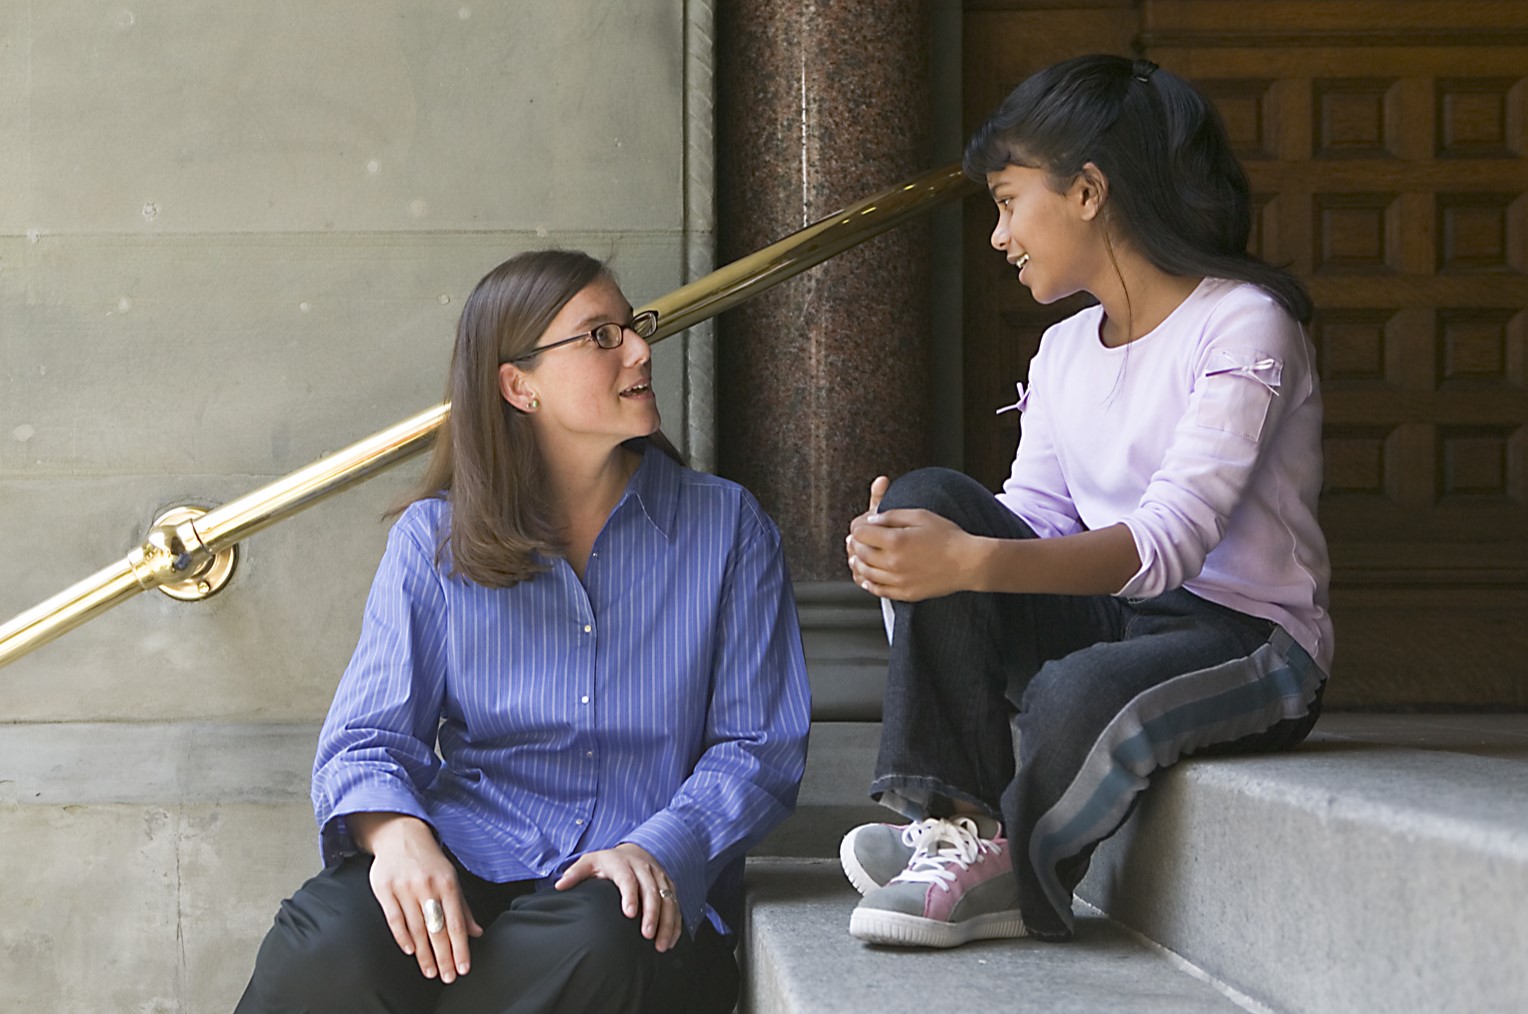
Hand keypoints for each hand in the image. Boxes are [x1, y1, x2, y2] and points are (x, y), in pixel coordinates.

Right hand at [352, 813, 483, 983]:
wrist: (400, 835)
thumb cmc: (429, 860)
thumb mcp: (451, 878)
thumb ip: (463, 907)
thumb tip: (476, 932)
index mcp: (447, 883)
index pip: (456, 923)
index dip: (460, 948)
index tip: (463, 967)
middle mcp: (427, 886)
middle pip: (437, 929)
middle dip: (444, 956)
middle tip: (448, 976)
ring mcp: (405, 888)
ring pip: (417, 928)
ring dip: (424, 953)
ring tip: (430, 971)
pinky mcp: (385, 889)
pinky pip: (394, 918)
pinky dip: (402, 936)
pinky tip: (410, 951)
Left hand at [554, 842, 681, 952]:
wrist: (634, 852)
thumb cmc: (608, 862)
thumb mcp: (590, 862)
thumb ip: (575, 873)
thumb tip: (560, 886)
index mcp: (623, 863)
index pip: (628, 879)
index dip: (630, 896)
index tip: (629, 914)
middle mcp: (645, 869)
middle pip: (652, 891)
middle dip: (652, 914)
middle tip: (647, 935)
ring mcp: (659, 878)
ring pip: (668, 900)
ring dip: (666, 923)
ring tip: (660, 945)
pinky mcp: (669, 887)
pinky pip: (676, 906)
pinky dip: (675, 924)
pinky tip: (670, 941)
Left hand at [846, 506, 981, 601]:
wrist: (968, 563)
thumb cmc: (948, 537)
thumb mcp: (920, 516)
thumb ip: (892, 516)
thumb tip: (871, 520)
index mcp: (895, 541)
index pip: (861, 534)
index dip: (858, 528)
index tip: (861, 527)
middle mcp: (893, 563)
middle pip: (860, 553)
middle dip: (856, 544)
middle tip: (856, 540)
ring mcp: (898, 581)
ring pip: (865, 573)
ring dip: (858, 563)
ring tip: (858, 556)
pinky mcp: (905, 593)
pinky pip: (878, 590)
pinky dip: (868, 582)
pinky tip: (868, 576)